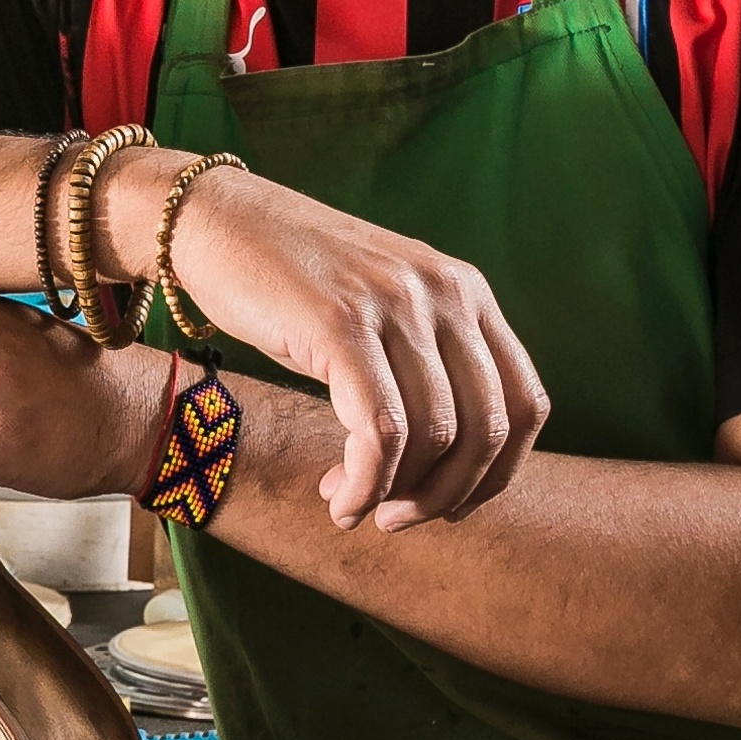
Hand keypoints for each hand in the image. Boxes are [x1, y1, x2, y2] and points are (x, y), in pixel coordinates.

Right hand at [142, 161, 546, 530]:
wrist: (215, 219)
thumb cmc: (288, 279)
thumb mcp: (380, 308)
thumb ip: (423, 360)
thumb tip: (447, 463)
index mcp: (464, 290)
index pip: (525, 403)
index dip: (497, 475)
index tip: (450, 507)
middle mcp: (442, 293)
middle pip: (487, 430)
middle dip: (446, 496)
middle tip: (397, 520)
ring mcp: (393, 304)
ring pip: (433, 437)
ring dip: (396, 496)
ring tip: (353, 507)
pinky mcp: (339, 324)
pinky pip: (379, 431)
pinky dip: (364, 485)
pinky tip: (338, 502)